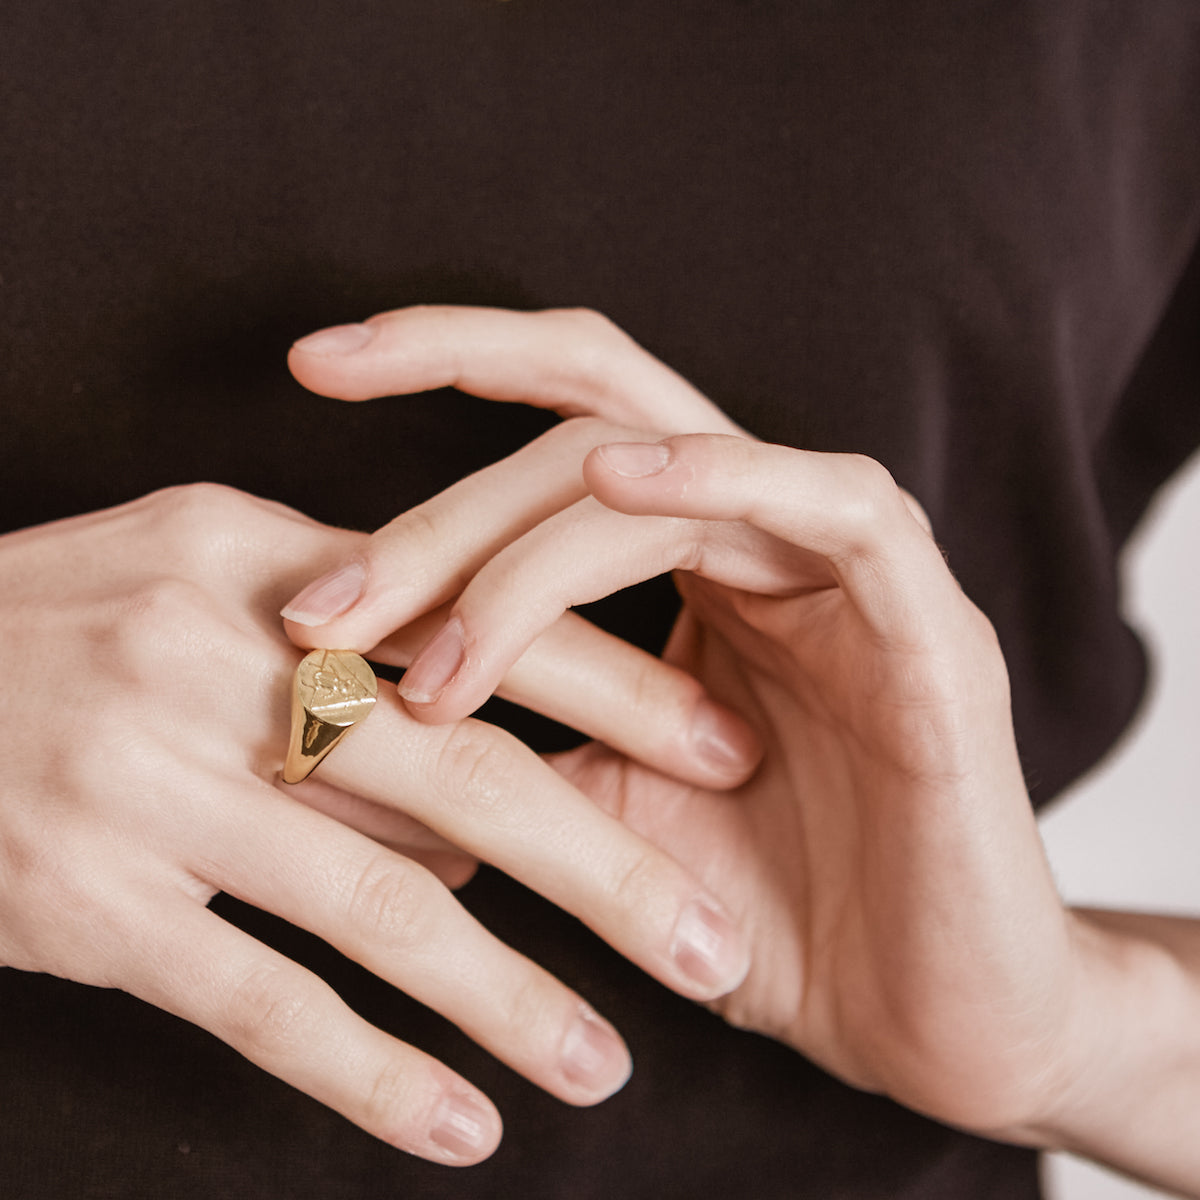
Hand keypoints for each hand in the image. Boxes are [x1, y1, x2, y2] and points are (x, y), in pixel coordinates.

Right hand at [0, 482, 753, 1164]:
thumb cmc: (60, 621)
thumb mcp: (202, 580)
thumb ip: (350, 666)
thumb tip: (479, 806)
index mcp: (263, 560)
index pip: (485, 627)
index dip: (621, 695)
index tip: (727, 752)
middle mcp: (214, 666)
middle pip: (460, 778)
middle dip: (603, 867)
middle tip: (712, 944)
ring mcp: (147, 790)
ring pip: (376, 911)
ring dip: (507, 998)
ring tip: (609, 1065)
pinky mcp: (87, 909)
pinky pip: (258, 1004)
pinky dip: (368, 1074)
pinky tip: (460, 1125)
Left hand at [287, 306, 1089, 1141]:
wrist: (922, 1017)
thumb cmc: (761, 910)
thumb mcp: (591, 808)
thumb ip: (502, 730)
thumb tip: (343, 695)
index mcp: (695, 563)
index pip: (561, 430)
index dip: (442, 368)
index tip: (309, 365)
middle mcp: (763, 539)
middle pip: (592, 418)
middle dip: (441, 478)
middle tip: (323, 598)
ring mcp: (846, 568)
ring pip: (668, 466)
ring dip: (521, 545)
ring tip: (411, 641)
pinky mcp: (928, 619)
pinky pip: (834, 504)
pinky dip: (719, 476)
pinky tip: (614, 481)